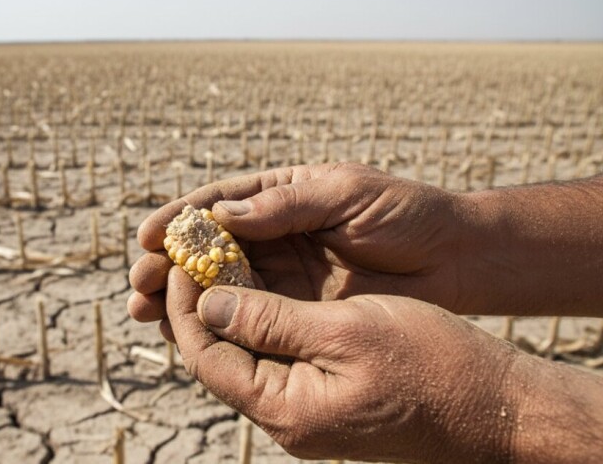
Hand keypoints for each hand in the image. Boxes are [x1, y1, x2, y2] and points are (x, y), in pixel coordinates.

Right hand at [129, 163, 473, 338]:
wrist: (455, 258)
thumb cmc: (406, 213)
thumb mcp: (346, 194)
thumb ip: (287, 204)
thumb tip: (222, 217)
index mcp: (281, 195)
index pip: (219, 206)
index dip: (180, 220)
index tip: (147, 237)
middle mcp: (274, 233)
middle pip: (208, 249)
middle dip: (169, 265)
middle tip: (139, 285)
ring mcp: (283, 272)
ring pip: (219, 285)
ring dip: (180, 298)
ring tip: (144, 312)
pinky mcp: (296, 307)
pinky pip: (247, 315)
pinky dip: (215, 323)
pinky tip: (186, 334)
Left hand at [165, 270, 602, 461]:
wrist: (493, 406)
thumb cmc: (430, 365)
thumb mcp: (345, 331)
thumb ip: (269, 321)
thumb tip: (207, 306)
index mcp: (284, 409)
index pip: (206, 355)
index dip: (184, 304)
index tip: (178, 258)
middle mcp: (285, 416)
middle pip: (217, 355)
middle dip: (195, 304)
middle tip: (182, 255)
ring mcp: (304, 408)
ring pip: (242, 352)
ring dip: (225, 306)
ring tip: (211, 260)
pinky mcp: (323, 394)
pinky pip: (272, 354)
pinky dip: (257, 316)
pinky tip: (254, 283)